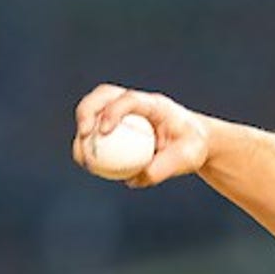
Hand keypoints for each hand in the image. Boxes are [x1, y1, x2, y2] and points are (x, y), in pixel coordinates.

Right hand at [72, 83, 212, 187]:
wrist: (194, 142)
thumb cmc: (192, 147)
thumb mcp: (187, 159)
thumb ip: (164, 168)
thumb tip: (135, 179)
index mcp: (155, 105)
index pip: (131, 100)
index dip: (114, 111)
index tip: (104, 131)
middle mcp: (136, 103)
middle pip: (104, 95)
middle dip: (88, 110)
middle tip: (84, 134)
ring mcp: (124, 110)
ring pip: (95, 108)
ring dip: (82, 127)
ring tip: (80, 154)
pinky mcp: (118, 123)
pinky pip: (97, 129)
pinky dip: (88, 142)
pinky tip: (85, 161)